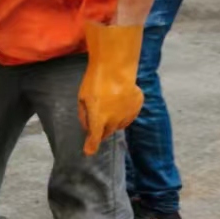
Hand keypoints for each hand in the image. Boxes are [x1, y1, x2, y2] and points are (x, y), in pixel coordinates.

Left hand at [78, 22, 143, 154]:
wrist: (116, 66)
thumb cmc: (95, 80)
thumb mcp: (82, 98)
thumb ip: (84, 115)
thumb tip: (87, 126)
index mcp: (98, 120)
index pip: (94, 140)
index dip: (91, 147)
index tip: (88, 152)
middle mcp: (114, 121)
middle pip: (106, 133)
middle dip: (101, 129)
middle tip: (98, 116)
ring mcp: (127, 115)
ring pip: (118, 125)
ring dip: (113, 120)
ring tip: (109, 103)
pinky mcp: (136, 107)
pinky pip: (129, 115)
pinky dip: (124, 111)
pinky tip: (120, 98)